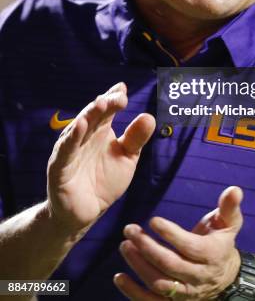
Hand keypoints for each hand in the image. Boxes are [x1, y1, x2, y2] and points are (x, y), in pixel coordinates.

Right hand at [46, 83, 155, 233]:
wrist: (86, 213)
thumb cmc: (105, 181)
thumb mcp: (127, 158)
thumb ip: (136, 139)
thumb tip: (150, 116)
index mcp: (100, 130)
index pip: (106, 109)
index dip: (113, 97)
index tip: (123, 88)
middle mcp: (84, 136)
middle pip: (94, 115)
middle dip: (105, 104)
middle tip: (119, 96)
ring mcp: (70, 150)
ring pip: (78, 128)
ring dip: (89, 115)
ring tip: (101, 103)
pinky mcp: (59, 168)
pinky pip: (65, 151)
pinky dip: (72, 139)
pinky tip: (80, 126)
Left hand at [114, 186, 243, 299]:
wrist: (225, 278)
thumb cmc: (221, 242)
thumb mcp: (229, 223)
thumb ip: (228, 206)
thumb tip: (234, 189)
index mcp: (212, 255)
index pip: (189, 246)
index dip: (171, 234)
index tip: (153, 220)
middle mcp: (199, 277)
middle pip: (170, 265)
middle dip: (147, 247)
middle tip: (129, 229)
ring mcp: (185, 293)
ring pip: (159, 283)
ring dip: (138, 265)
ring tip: (124, 245)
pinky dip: (133, 293)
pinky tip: (119, 277)